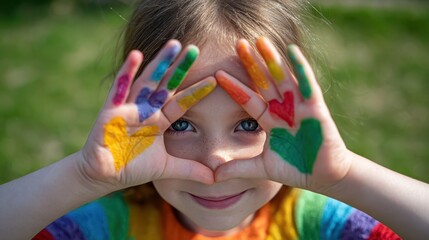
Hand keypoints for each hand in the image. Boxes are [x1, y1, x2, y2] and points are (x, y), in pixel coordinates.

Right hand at [80, 40, 214, 189]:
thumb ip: (189, 169)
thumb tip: (215, 179)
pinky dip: (127, 71)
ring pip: (147, 81)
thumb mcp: (167, 168)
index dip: (197, 91)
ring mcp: (129, 107)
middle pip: (166, 84)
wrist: (104, 176)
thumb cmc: (133, 167)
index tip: (216, 79)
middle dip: (180, 67)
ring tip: (173, 44)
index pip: (182, 103)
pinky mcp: (111, 110)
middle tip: (194, 48)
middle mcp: (146, 109)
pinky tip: (136, 55)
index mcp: (159, 121)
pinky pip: (120, 88)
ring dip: (159, 63)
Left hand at [215, 37, 351, 191]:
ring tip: (260, 40)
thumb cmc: (296, 168)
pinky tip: (292, 51)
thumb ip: (238, 168)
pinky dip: (301, 68)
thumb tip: (212, 175)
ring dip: (272, 59)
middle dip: (252, 63)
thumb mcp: (261, 168)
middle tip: (238, 43)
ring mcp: (299, 106)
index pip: (248, 100)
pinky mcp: (316, 108)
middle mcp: (283, 109)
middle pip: (264, 82)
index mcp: (270, 120)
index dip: (234, 87)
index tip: (217, 74)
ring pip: (283, 78)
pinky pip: (308, 85)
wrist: (324, 177)